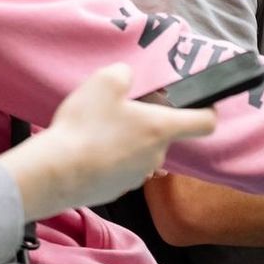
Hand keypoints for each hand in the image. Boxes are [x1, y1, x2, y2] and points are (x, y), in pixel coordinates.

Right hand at [0, 63, 216, 220]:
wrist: (55, 172)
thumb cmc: (85, 126)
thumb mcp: (105, 81)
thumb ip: (125, 74)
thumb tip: (127, 79)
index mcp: (161, 128)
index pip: (204, 122)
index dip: (208, 110)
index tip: (202, 104)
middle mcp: (155, 155)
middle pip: (163, 133)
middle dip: (148, 120)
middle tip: (121, 108)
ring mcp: (136, 177)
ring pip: (140, 150)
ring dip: (127, 139)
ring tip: (97, 128)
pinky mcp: (116, 190)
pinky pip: (121, 167)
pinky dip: (110, 157)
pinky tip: (88, 148)